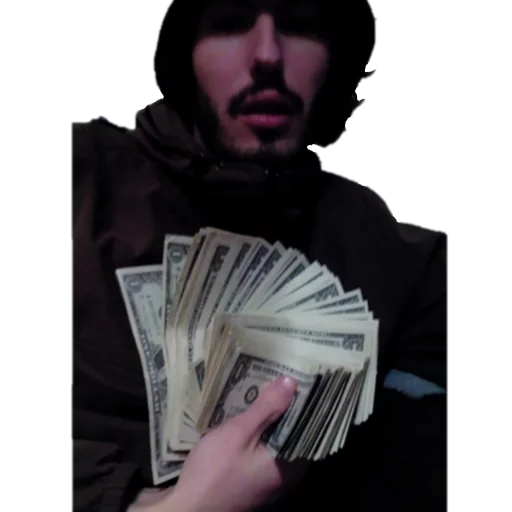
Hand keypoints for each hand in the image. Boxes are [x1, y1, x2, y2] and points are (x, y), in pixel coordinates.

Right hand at [166, 375, 308, 511]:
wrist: (186, 508)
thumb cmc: (214, 471)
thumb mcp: (239, 433)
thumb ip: (267, 408)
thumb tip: (292, 383)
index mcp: (291, 465)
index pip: (309, 427)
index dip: (304, 402)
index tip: (299, 379)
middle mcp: (286, 475)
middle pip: (293, 434)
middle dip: (285, 408)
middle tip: (279, 380)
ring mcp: (269, 480)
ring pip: (278, 442)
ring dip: (270, 421)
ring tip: (264, 392)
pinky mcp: (253, 481)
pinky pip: (264, 452)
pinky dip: (259, 435)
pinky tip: (247, 419)